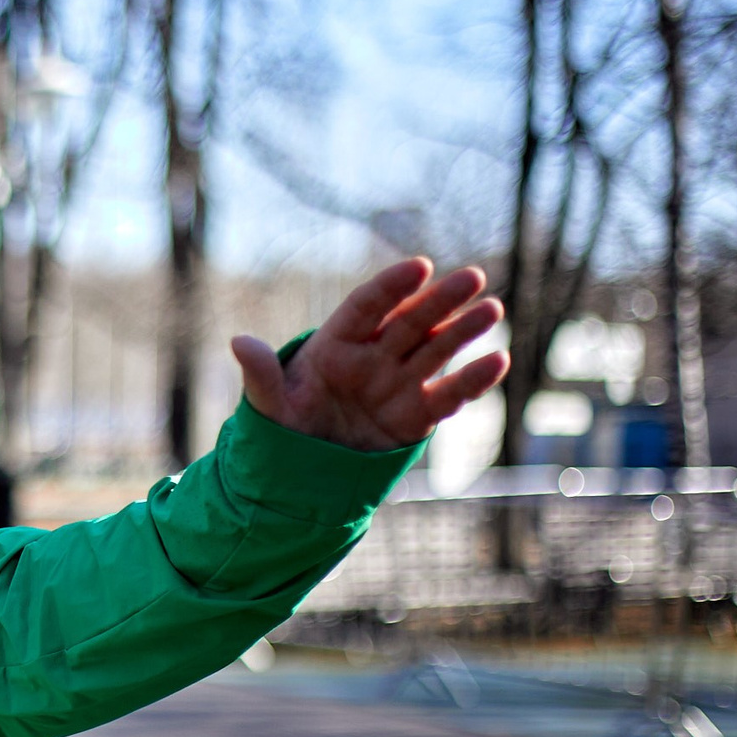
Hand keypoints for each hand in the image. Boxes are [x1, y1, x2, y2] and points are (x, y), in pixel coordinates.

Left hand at [230, 258, 509, 451]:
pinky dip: (472, 380)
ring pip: (435, 350)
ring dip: (463, 330)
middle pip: (410, 321)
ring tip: (492, 308)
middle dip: (440, 299)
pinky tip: (497, 361)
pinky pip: (448, 394)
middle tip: (472, 276)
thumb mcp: (268, 402)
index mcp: (335, 344)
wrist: (303, 470)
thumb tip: (239, 341)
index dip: (392, 287)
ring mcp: (397, 383)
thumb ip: (261, 374)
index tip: (419, 266)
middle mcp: (372, 357)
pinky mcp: (416, 415)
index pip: (366, 307)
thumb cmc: (284, 426)